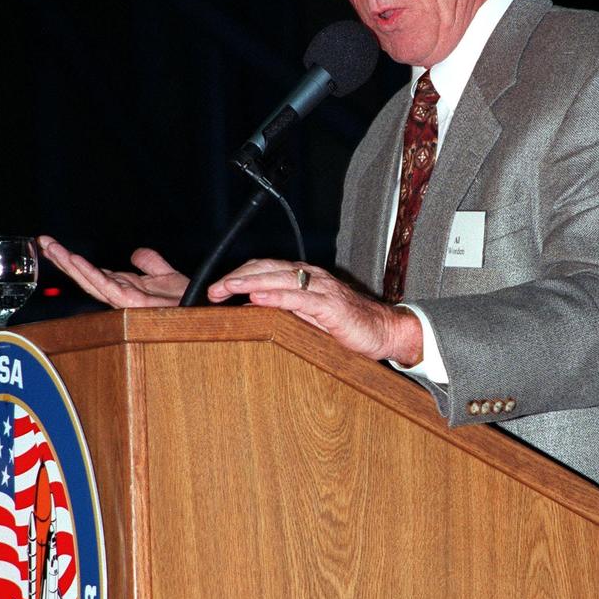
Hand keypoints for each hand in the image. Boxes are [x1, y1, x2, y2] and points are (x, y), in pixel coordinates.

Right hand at [38, 235, 187, 307]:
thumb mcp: (167, 275)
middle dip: (62, 259)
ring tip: (51, 248)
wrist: (203, 307)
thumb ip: (151, 263)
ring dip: (70, 264)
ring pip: (90, 281)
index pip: (92, 271)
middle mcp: (121, 294)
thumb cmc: (187, 298)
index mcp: (125, 287)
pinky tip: (76, 261)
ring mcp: (124, 300)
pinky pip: (106, 287)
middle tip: (42, 241)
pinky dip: (89, 273)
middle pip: (85, 275)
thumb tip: (137, 253)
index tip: (53, 245)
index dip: (73, 259)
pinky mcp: (132, 303)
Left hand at [207, 259, 422, 364]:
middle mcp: (311, 276)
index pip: (264, 268)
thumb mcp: (309, 316)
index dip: (238, 275)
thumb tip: (251, 309)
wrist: (385, 330)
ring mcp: (321, 288)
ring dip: (248, 282)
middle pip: (265, 268)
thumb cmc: (347, 325)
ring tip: (225, 289)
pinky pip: (298, 297)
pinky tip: (258, 298)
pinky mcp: (331, 305)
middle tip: (212, 289)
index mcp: (304, 277)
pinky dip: (276, 295)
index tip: (216, 288)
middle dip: (235, 277)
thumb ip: (284, 310)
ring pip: (278, 277)